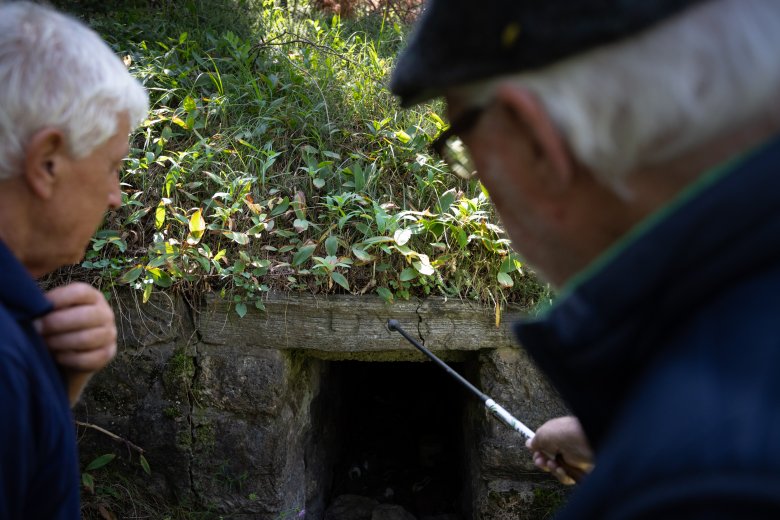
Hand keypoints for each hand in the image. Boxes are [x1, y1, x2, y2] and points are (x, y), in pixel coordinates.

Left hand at [36, 283, 116, 403]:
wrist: (69, 354)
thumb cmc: (57, 328)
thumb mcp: (54, 311)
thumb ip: (48, 305)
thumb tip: (34, 305)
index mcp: (93, 297)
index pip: (80, 292)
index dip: (58, 299)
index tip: (38, 308)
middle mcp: (105, 313)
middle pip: (86, 315)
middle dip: (56, 323)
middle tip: (37, 329)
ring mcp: (110, 334)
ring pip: (88, 338)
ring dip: (61, 342)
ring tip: (45, 344)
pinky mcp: (108, 354)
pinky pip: (90, 358)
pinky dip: (70, 359)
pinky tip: (57, 357)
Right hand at [526, 415, 593, 484]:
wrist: (585, 441)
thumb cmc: (564, 433)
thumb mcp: (543, 434)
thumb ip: (535, 441)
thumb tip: (528, 443)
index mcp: (557, 435)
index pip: (545, 445)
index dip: (538, 450)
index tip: (534, 452)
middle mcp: (564, 447)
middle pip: (548, 459)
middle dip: (541, 461)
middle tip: (540, 460)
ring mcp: (571, 459)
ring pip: (555, 469)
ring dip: (550, 468)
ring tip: (552, 464)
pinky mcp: (578, 470)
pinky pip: (565, 477)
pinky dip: (561, 474)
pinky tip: (560, 469)